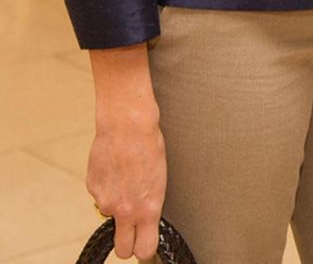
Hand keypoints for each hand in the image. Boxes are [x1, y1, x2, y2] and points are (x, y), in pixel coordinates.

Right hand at [87, 45, 165, 259]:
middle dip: (126, 244)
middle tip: (131, 229)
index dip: (145, 250)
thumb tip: (143, 219)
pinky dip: (106, 187)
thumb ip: (148, 204)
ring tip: (125, 178)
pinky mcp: (92, 188)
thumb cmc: (149, 145)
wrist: (127, 123)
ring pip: (110, 216)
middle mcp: (125, 211)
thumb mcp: (159, 179)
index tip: (146, 245)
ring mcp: (106, 201)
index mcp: (147, 209)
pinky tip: (114, 168)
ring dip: (116, 205)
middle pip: (122, 250)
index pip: (144, 251)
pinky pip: (100, 196)